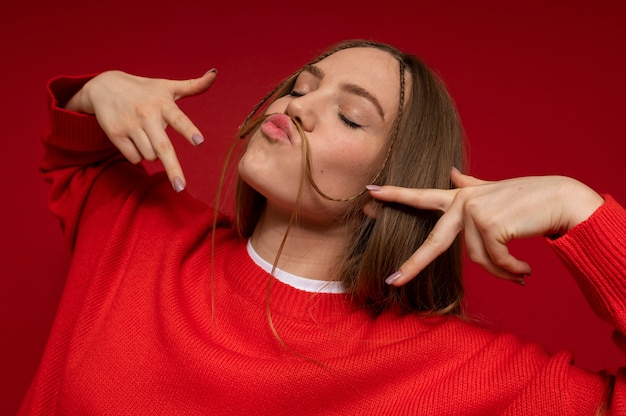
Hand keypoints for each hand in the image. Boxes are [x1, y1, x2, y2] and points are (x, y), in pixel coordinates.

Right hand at [66, 69, 217, 191]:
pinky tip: (134, 140)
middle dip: (173, 169)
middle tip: (181, 187)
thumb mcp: (167, 86)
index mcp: (164, 104)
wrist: (104, 86)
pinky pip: (134, 157)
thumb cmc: (144, 90)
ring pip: (149, 155)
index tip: (199, 141)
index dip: (189, 130)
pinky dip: (138, 155)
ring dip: (153, 154)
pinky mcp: (115, 134)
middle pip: (162, 148)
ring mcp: (130, 125)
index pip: (179, 119)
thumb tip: (214, 74)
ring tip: (147, 136)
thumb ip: (193, 86)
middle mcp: (147, 115)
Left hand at [368, 169, 603, 285]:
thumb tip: (450, 172)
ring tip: (518, 270)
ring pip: (477, 259)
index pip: (422, 196)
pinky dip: (510, 270)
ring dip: (499, 271)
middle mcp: (463, 203)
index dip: (396, 195)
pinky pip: (494, 261)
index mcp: (460, 197)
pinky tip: (525, 270)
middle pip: (434, 242)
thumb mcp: (493, 193)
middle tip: (393, 281)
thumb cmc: (528, 200)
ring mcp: (475, 212)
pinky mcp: (490, 224)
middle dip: (413, 264)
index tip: (370, 194)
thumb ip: (469, 185)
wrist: (560, 200)